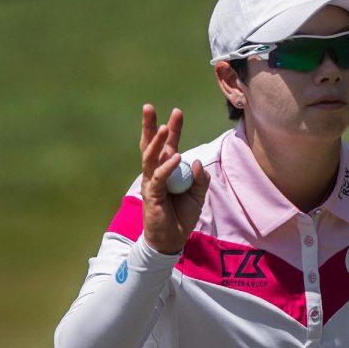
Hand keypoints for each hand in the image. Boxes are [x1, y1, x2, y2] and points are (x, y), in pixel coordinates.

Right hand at [140, 104, 209, 253]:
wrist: (172, 240)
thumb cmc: (182, 216)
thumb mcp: (198, 196)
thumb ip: (200, 179)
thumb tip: (195, 161)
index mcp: (168, 170)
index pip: (169, 145)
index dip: (173, 129)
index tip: (177, 111)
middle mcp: (156, 173)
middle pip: (151, 146)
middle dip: (150, 126)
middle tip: (148, 107)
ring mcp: (151, 183)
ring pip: (150, 158)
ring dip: (156, 142)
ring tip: (162, 127)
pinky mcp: (151, 195)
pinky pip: (158, 177)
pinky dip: (167, 167)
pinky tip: (177, 157)